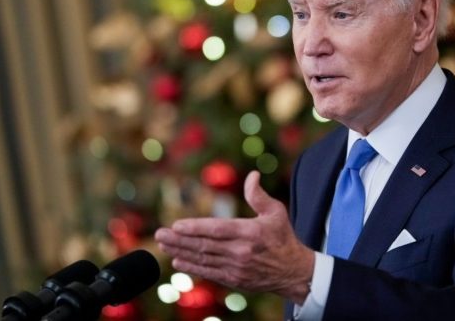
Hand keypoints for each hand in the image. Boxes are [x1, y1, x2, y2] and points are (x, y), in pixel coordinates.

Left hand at [154, 171, 314, 303]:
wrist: (293, 271)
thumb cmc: (283, 237)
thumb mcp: (276, 212)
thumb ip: (259, 195)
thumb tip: (252, 175)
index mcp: (251, 232)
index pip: (218, 229)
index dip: (196, 228)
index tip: (177, 225)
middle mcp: (242, 251)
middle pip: (205, 245)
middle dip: (180, 240)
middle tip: (160, 233)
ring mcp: (237, 267)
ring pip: (203, 259)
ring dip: (181, 251)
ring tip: (163, 244)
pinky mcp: (234, 279)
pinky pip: (209, 272)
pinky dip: (192, 267)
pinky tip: (177, 261)